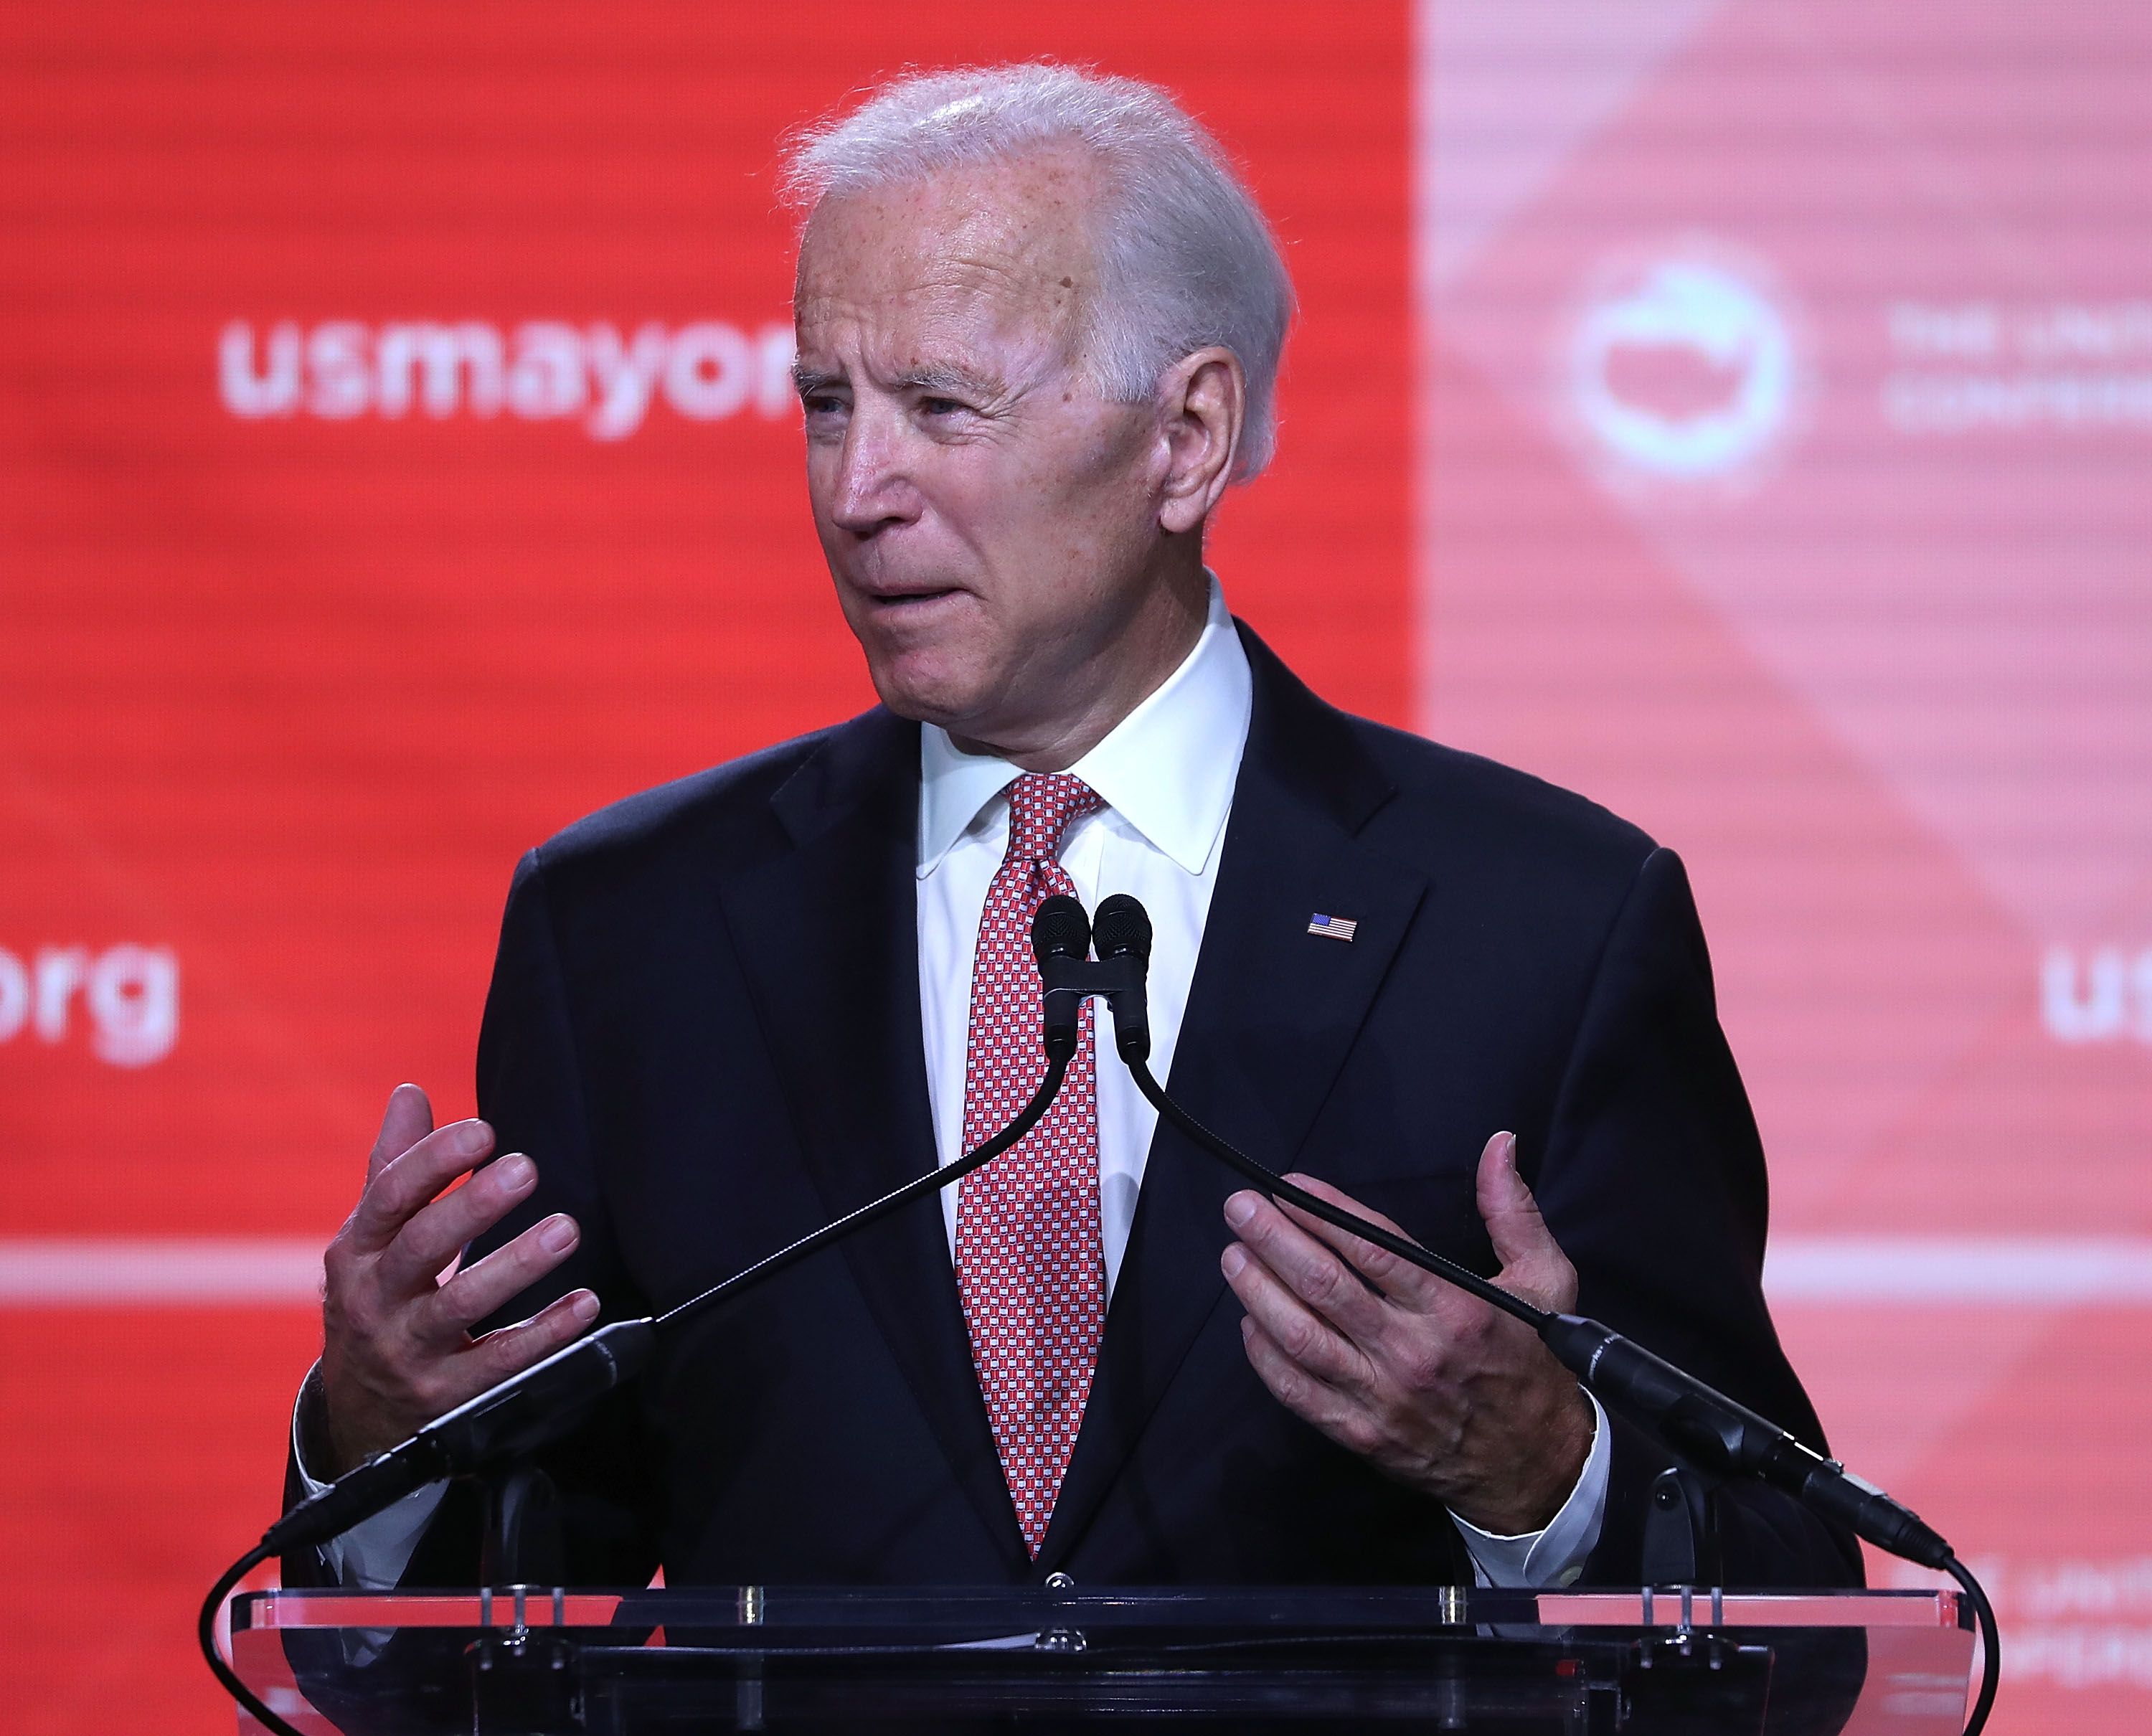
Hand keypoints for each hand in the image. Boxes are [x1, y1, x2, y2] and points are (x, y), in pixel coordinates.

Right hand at [313, 1084, 597, 1475]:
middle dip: (472, 1207)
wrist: (360, 1415)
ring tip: (565, 1229)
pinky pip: (499, 1364)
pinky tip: (585, 1303)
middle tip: (527, 1168)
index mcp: (357, 1252)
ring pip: (458, 1307)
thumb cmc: (379, 1298)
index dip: (432, 1162)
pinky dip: (544, 1333)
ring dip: (515, 1265)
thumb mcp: (372, 1240)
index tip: (483, 1131)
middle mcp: (374, 1301)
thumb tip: (410, 1091)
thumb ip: (395, 1166)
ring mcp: (407, 1352)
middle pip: (420, 1247)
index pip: (388, 1198)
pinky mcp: (446, 1398)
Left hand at [1220, 1131, 1594, 1535]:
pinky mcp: (1363, 1434)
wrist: (1536, 1465)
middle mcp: (1413, 1351)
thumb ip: (1513, 1209)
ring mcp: (1383, 1397)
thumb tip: (1499, 1144)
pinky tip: (1249, 1323)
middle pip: (1325, 1287)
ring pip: (1303, 1338)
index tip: (1288, 1187)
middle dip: (1274, 1240)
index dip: (1323, 1212)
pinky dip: (1266, 1357)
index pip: (1372, 1248)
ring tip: (1233, 1255)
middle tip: (1240, 1209)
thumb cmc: (1533, 1363)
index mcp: (1456, 1307)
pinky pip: (1300, 1393)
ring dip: (1259, 1292)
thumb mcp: (1545, 1279)